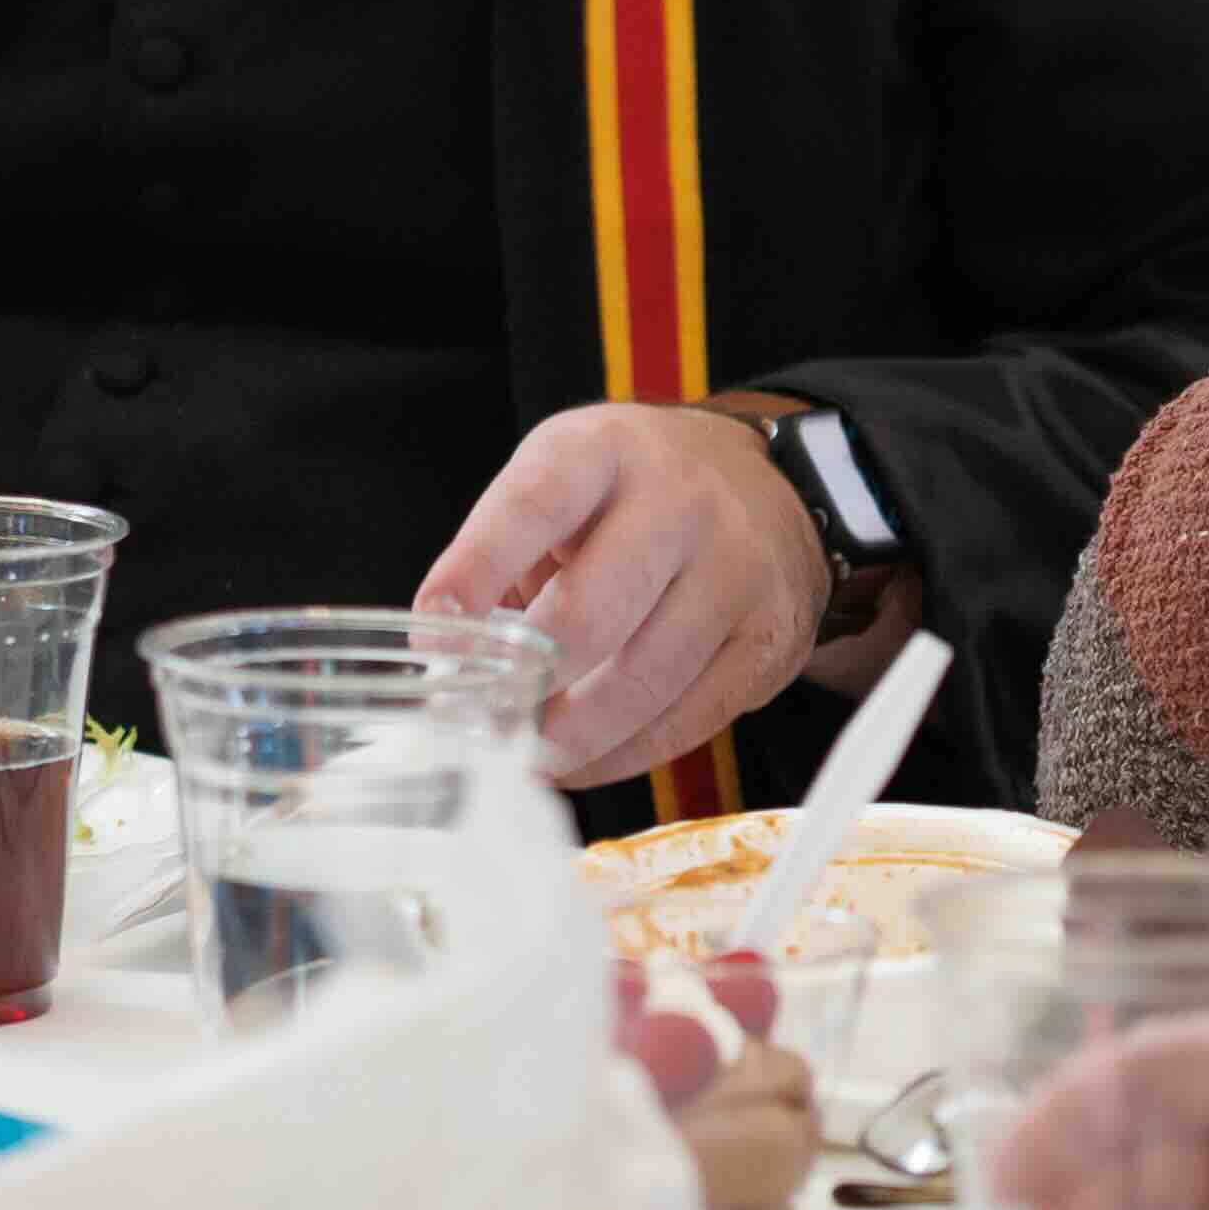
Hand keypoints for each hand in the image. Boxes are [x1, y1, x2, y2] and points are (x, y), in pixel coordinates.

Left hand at [419, 400, 828, 789]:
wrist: (773, 490)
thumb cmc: (636, 497)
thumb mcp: (567, 481)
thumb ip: (507, 556)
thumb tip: (450, 662)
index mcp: (606, 451)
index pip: (532, 506)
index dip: (476, 571)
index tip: (434, 633)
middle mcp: (679, 501)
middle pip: (590, 612)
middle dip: (526, 683)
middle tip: (485, 723)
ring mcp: (734, 570)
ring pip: (642, 682)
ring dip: (572, 736)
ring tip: (530, 754)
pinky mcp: (766, 638)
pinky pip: (688, 720)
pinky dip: (624, 755)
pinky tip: (585, 758)